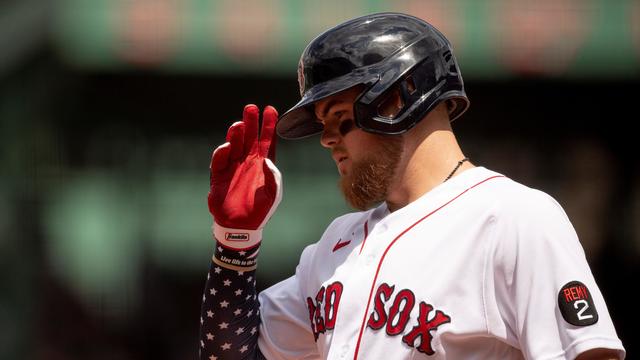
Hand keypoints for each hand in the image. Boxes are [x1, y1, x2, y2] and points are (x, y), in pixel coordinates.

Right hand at [208, 104, 281, 248]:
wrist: (241, 226)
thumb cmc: (261, 210)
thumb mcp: (273, 194)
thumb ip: (274, 177)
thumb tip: (268, 160)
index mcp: (262, 164)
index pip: (267, 141)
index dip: (268, 125)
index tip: (270, 109)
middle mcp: (247, 161)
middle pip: (250, 137)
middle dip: (251, 122)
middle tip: (251, 107)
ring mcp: (233, 167)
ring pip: (234, 145)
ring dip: (236, 133)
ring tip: (240, 124)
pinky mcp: (219, 175)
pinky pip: (220, 160)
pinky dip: (223, 152)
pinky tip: (228, 146)